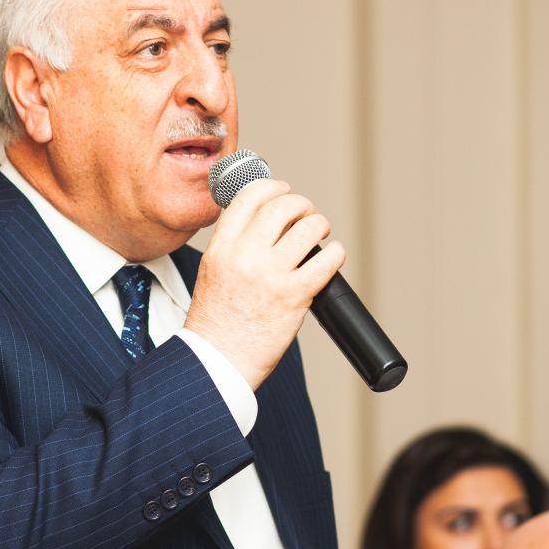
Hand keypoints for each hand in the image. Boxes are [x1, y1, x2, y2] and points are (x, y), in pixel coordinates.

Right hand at [183, 179, 344, 390]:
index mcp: (221, 248)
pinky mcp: (294, 296)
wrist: (217, 361)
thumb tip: (270, 224)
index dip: (272, 187)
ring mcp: (270, 275)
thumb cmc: (216, 323)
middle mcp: (244, 256)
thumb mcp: (212, 272)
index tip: (283, 190)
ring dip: (321, 226)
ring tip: (321, 235)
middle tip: (307, 216)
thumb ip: (235, 246)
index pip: (248, 198)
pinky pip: (326, 261)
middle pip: (282, 207)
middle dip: (301, 205)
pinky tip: (334, 257)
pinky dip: (337, 254)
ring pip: (308, 229)